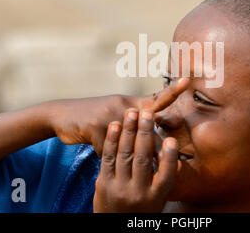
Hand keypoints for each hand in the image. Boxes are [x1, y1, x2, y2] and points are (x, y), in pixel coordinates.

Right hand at [45, 78, 189, 156]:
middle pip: (147, 122)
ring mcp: (109, 115)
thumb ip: (138, 117)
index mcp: (130, 103)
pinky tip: (99, 152)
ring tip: (136, 166)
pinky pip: (108, 150)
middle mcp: (122, 106)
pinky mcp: (94, 127)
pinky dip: (105, 155)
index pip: (156, 97)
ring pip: (130, 141)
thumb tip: (163, 127)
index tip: (187, 82)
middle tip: (171, 138)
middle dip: (158, 134)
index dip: (172, 91)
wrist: (62, 115)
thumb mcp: (117, 111)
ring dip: (133, 154)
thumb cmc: (95, 116)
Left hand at [93, 109, 179, 212]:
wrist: (117, 226)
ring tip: (131, 113)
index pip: (166, 176)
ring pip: (125, 155)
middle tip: (147, 113)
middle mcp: (138, 194)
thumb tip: (168, 147)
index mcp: (156, 197)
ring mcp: (119, 189)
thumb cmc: (141, 208)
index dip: (169, 157)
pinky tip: (115, 125)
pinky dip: (112, 140)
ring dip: (128, 131)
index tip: (171, 139)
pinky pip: (108, 159)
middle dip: (145, 133)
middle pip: (143, 159)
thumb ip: (162, 177)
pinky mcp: (103, 184)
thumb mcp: (157, 199)